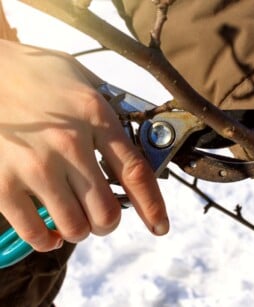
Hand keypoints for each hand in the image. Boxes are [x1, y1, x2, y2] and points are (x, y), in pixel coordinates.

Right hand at [0, 40, 168, 251]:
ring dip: (79, 230)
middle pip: (106, 211)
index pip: (134, 172)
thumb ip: (108, 110)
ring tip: (73, 217)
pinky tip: (47, 231)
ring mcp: (34, 165)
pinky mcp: (2, 182)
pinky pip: (32, 231)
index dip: (152, 206)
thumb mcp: (81, 78)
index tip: (160, 226)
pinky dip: (45, 239)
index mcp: (95, 116)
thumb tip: (133, 140)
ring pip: (74, 226)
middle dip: (107, 222)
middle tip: (101, 216)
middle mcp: (69, 144)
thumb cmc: (34, 73)